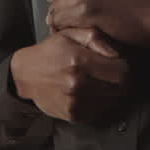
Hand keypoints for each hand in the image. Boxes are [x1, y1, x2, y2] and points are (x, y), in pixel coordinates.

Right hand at [10, 28, 130, 122]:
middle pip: (121, 89)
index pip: (122, 71)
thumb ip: (96, 39)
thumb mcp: (70, 34)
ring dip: (112, 94)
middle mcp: (78, 84)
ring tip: (100, 84)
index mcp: (79, 61)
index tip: (118, 65)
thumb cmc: (49, 52)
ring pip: (113, 102)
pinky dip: (100, 104)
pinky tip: (91, 94)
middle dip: (121, 82)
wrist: (25, 75)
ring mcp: (75, 102)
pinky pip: (100, 113)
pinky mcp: (73, 115)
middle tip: (112, 76)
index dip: (124, 68)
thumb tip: (117, 54)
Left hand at [46, 0, 149, 48]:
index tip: (55, 1)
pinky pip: (62, 20)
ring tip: (57, 29)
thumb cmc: (145, 1)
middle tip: (53, 19)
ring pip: (57, 7)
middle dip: (55, 7)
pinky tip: (64, 34)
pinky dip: (60, 28)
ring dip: (55, 20)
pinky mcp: (86, 11)